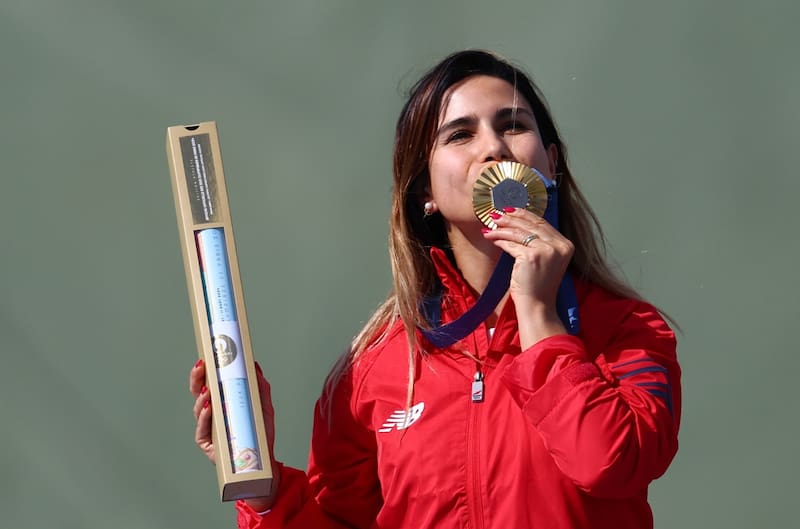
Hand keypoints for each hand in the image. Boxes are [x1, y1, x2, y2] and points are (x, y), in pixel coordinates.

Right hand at [189, 359, 280, 509]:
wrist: (263, 461)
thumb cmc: (260, 433)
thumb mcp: (263, 406)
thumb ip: (260, 387)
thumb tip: (255, 365)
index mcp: (221, 403)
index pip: (208, 384)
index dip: (204, 371)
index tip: (205, 356)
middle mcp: (211, 415)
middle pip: (198, 394)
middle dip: (197, 378)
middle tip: (201, 366)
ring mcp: (208, 430)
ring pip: (198, 410)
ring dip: (201, 398)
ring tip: (207, 389)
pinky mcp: (207, 445)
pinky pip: (203, 429)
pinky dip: (205, 417)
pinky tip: (209, 408)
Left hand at [482, 207, 573, 344]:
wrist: (538, 306)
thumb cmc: (538, 286)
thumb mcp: (545, 260)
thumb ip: (540, 242)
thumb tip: (519, 222)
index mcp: (566, 245)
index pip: (543, 223)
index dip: (525, 214)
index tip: (510, 210)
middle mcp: (559, 246)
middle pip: (531, 224)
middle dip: (511, 218)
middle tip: (496, 214)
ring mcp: (547, 250)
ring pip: (519, 233)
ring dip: (502, 228)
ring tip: (490, 226)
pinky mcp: (532, 256)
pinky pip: (511, 244)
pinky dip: (499, 240)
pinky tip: (491, 238)